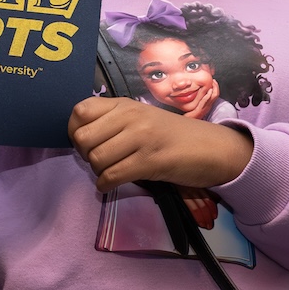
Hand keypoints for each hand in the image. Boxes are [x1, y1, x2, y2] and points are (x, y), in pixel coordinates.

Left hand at [67, 97, 252, 192]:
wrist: (212, 148)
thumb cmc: (173, 136)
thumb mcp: (141, 119)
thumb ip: (113, 121)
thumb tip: (80, 137)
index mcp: (124, 104)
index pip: (80, 111)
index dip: (75, 131)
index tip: (87, 144)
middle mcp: (130, 116)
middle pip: (83, 138)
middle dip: (85, 155)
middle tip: (99, 161)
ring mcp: (141, 137)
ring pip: (97, 159)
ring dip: (98, 172)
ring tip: (110, 172)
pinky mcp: (151, 161)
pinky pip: (113, 176)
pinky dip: (105, 185)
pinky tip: (111, 185)